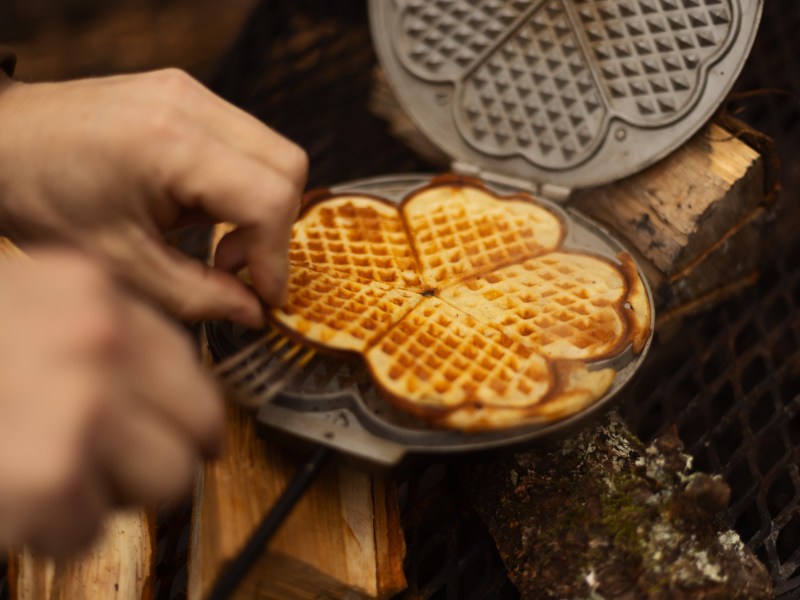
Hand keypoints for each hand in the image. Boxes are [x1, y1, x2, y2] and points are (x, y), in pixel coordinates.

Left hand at [0, 69, 308, 326]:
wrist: (0, 141)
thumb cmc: (41, 194)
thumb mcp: (118, 263)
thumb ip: (195, 295)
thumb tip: (252, 311)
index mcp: (170, 144)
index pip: (268, 197)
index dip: (275, 256)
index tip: (262, 295)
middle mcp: (190, 106)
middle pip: (288, 166)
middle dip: (274, 229)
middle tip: (233, 266)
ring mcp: (192, 93)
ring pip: (277, 153)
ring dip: (262, 207)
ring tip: (217, 241)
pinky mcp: (190, 96)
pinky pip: (250, 143)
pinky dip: (244, 186)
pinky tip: (205, 210)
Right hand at [0, 251, 222, 556]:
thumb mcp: (16, 315)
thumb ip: (86, 342)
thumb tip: (159, 396)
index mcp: (86, 289)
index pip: (187, 365)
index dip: (174, 410)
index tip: (160, 430)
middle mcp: (95, 335)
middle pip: (198, 423)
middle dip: (155, 454)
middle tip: (101, 466)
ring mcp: (80, 401)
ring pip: (165, 479)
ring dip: (106, 495)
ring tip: (43, 478)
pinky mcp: (51, 474)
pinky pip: (92, 529)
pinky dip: (50, 532)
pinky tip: (9, 500)